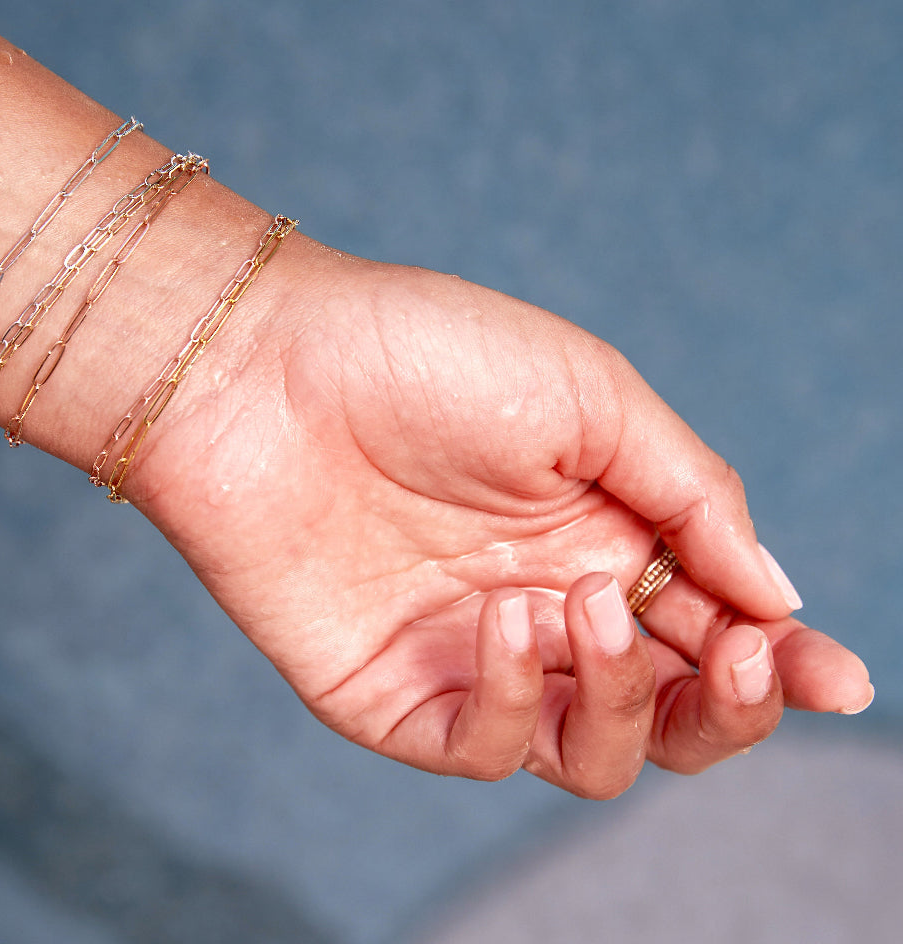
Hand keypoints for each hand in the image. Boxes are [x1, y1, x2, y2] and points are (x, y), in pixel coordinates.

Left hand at [118, 247, 871, 796]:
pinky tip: (501, 619)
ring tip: (575, 602)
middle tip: (737, 657)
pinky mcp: (389, 691)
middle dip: (727, 706)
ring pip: (589, 751)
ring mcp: (465, 653)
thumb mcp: (589, 392)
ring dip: (618, 696)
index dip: (782, 662)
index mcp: (600, 531)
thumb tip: (779, 594)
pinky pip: (482, 750)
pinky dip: (512, 699)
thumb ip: (689, 492)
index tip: (838, 678)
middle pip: (666, 712)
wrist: (265, 365)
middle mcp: (542, 602)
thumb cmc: (425, 353)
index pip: (711, 626)